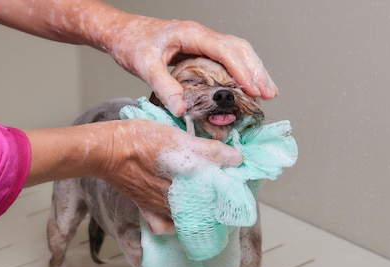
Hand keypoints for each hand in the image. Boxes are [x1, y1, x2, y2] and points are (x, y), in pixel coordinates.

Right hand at [24, 118, 241, 232]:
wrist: (107, 150)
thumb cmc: (140, 139)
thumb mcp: (178, 137)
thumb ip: (208, 150)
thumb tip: (236, 159)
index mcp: (186, 182)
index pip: (219, 192)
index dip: (232, 187)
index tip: (237, 179)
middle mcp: (176, 199)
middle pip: (206, 207)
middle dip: (219, 201)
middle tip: (226, 190)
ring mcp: (160, 206)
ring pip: (188, 218)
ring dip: (201, 212)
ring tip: (209, 203)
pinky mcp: (146, 208)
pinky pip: (165, 225)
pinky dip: (174, 225)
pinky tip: (180, 217)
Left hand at [106, 16, 277, 115]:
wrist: (121, 33)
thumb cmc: (131, 43)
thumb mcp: (144, 66)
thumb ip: (164, 87)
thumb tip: (182, 110)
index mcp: (191, 34)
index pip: (224, 50)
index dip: (241, 69)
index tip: (252, 89)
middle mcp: (201, 35)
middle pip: (239, 48)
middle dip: (256, 71)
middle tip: (268, 94)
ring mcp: (202, 41)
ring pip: (237, 52)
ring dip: (253, 70)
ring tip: (266, 92)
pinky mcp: (199, 49)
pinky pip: (227, 58)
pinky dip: (241, 71)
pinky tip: (246, 87)